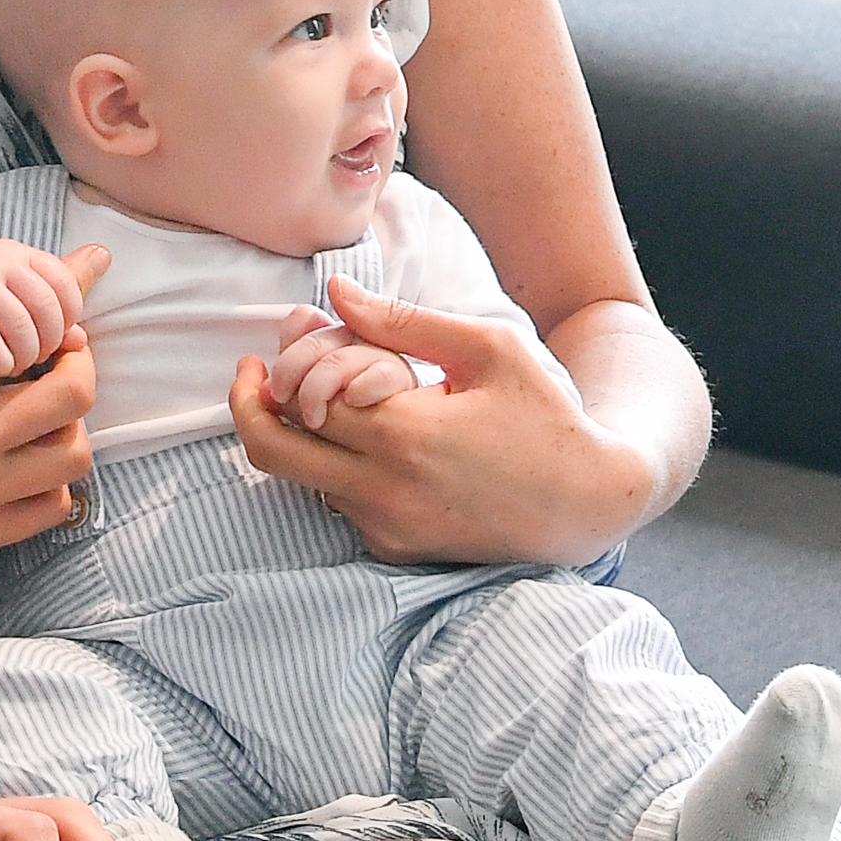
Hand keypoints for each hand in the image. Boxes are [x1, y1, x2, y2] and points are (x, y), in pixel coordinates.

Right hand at [0, 235, 108, 569]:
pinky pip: (52, 506)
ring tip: (43, 401)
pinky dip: (55, 476)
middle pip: (70, 393)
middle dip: (75, 359)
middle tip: (58, 349)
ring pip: (72, 453)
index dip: (49, 315)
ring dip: (69, 419)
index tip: (53, 309)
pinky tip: (27, 453)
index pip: (27, 335)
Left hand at [231, 277, 658, 566]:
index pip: (301, 398)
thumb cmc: (545, 414)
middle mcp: (385, 490)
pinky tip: (369, 441)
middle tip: (253, 377)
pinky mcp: (396, 550)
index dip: (282, 366)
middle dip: (250, 408)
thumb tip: (332, 290)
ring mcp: (387, 527)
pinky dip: (336, 470)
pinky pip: (338, 505)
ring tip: (328, 399)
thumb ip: (403, 321)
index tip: (282, 339)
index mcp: (404, 434)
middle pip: (273, 451)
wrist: (590, 502)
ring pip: (303, 479)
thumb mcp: (488, 349)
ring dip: (300, 438)